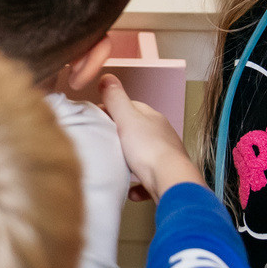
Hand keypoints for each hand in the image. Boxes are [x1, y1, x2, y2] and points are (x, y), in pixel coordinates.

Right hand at [97, 75, 199, 198]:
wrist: (170, 181)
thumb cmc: (149, 149)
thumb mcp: (126, 118)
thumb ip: (115, 99)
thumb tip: (107, 77)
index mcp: (153, 118)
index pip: (131, 107)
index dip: (113, 109)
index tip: (96, 116)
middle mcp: (162, 135)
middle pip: (138, 130)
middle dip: (121, 134)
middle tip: (102, 139)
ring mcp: (165, 156)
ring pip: (144, 154)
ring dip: (131, 159)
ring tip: (115, 163)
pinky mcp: (165, 178)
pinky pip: (148, 179)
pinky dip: (138, 184)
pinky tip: (129, 189)